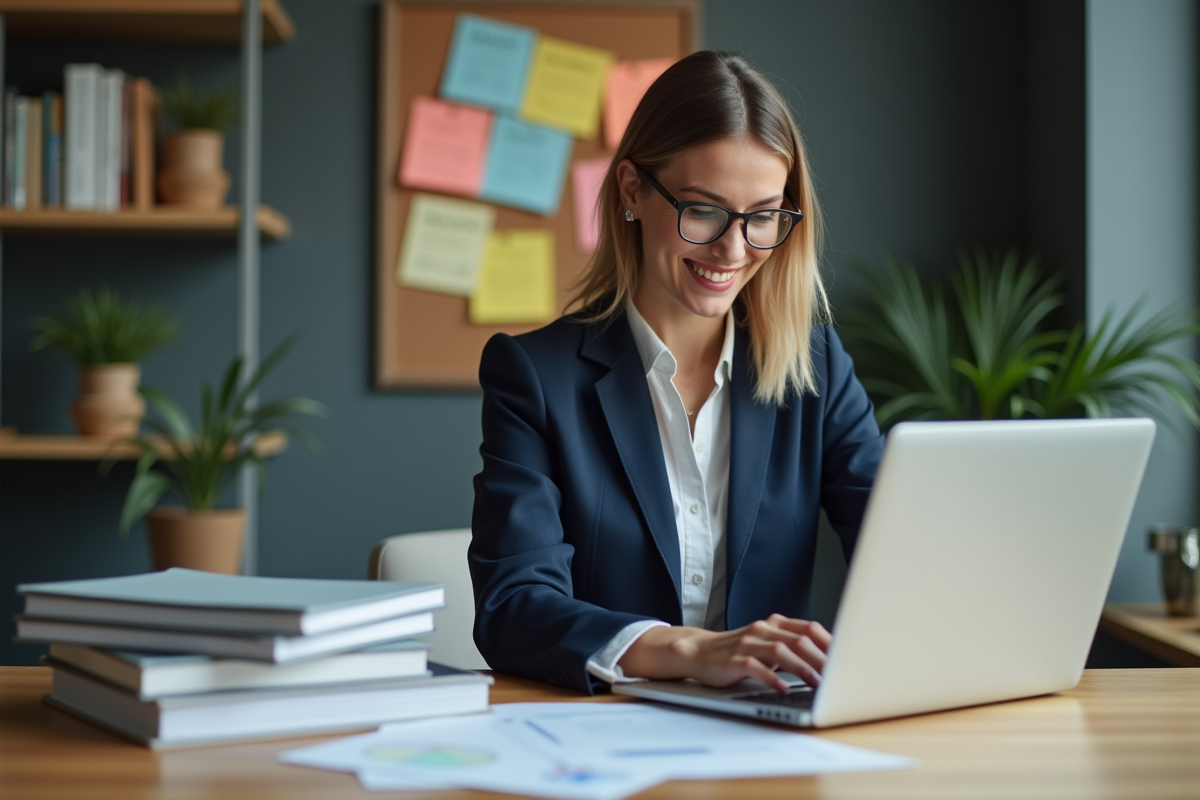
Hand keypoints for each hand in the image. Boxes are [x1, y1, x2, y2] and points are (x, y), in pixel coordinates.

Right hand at [617, 614, 830, 692]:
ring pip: (780, 651)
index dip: (829, 644)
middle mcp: (762, 629)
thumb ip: (791, 648)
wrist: (699, 652)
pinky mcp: (733, 659)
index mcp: (774, 624)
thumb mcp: (767, 645)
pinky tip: (782, 688)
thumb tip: (825, 661)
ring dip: (802, 668)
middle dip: (821, 659)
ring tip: (817, 684)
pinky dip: (771, 678)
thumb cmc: (737, 652)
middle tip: (837, 676)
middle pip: (799, 640)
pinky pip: (755, 666)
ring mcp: (747, 643)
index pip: (808, 628)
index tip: (845, 660)